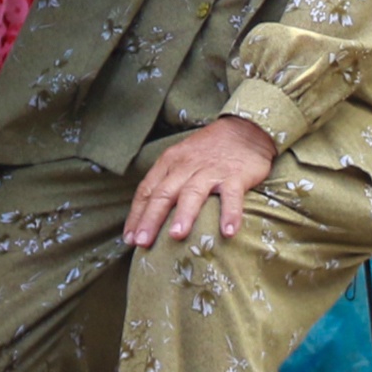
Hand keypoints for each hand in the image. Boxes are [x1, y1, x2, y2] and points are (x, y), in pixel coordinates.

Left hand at [123, 116, 277, 246]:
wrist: (243, 129)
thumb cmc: (208, 152)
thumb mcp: (181, 161)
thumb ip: (167, 184)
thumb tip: (148, 217)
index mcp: (169, 162)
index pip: (147, 190)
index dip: (136, 215)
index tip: (129, 238)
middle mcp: (186, 166)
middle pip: (164, 193)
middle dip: (151, 219)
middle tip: (142, 242)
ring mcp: (210, 171)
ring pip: (193, 193)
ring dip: (184, 214)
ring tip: (176, 236)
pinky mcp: (235, 175)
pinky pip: (231, 196)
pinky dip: (230, 213)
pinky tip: (228, 232)